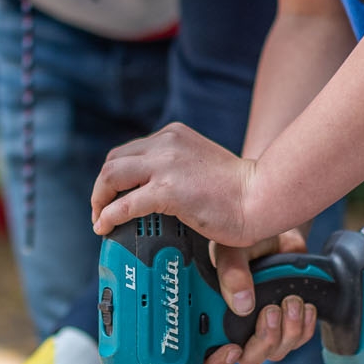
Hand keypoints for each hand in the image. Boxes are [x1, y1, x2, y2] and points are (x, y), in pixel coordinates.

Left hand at [90, 122, 258, 245]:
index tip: (113, 196)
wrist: (263, 195)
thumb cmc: (240, 189)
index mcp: (173, 136)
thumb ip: (178, 170)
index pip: (130, 152)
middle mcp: (166, 144)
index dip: (115, 176)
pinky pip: (125, 204)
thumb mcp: (201, 164)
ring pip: (111, 176)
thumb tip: (158, 193)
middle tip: (101, 210)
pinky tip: (105, 227)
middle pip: (114, 161)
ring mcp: (166, 165)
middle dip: (102, 187)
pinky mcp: (168, 191)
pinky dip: (109, 215)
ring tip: (100, 219)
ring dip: (99, 199)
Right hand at [202, 231, 317, 363]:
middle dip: (264, 341)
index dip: (216, 361)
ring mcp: (263, 330)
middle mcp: (236, 327)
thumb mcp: (231, 249)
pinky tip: (303, 305)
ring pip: (276, 352)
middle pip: (248, 359)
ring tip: (290, 300)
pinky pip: (298, 341)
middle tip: (270, 311)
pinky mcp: (288, 327)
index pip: (205, 355)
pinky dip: (304, 326)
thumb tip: (241, 303)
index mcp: (213, 314)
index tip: (232, 349)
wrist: (276, 236)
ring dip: (288, 330)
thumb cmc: (245, 241)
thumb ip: (231, 272)